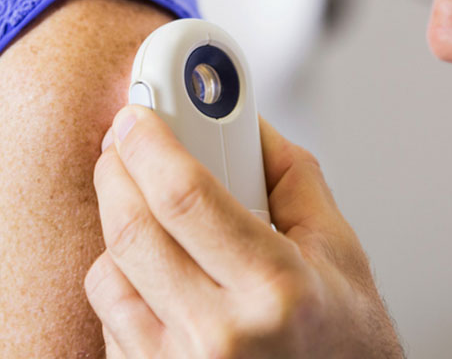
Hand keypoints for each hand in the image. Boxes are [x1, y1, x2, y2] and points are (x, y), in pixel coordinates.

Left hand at [85, 105, 402, 357]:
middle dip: (117, 169)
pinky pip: (109, 317)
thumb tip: (242, 120)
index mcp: (276, 291)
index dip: (150, 142)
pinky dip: (124, 283)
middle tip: (125, 145)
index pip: (186, 196)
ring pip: (107, 272)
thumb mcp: (340, 254)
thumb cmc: (344, 345)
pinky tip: (160, 276)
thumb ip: (291, 177)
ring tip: (151, 218)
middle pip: (131, 227)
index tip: (136, 114)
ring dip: (118, 228)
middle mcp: (219, 337)